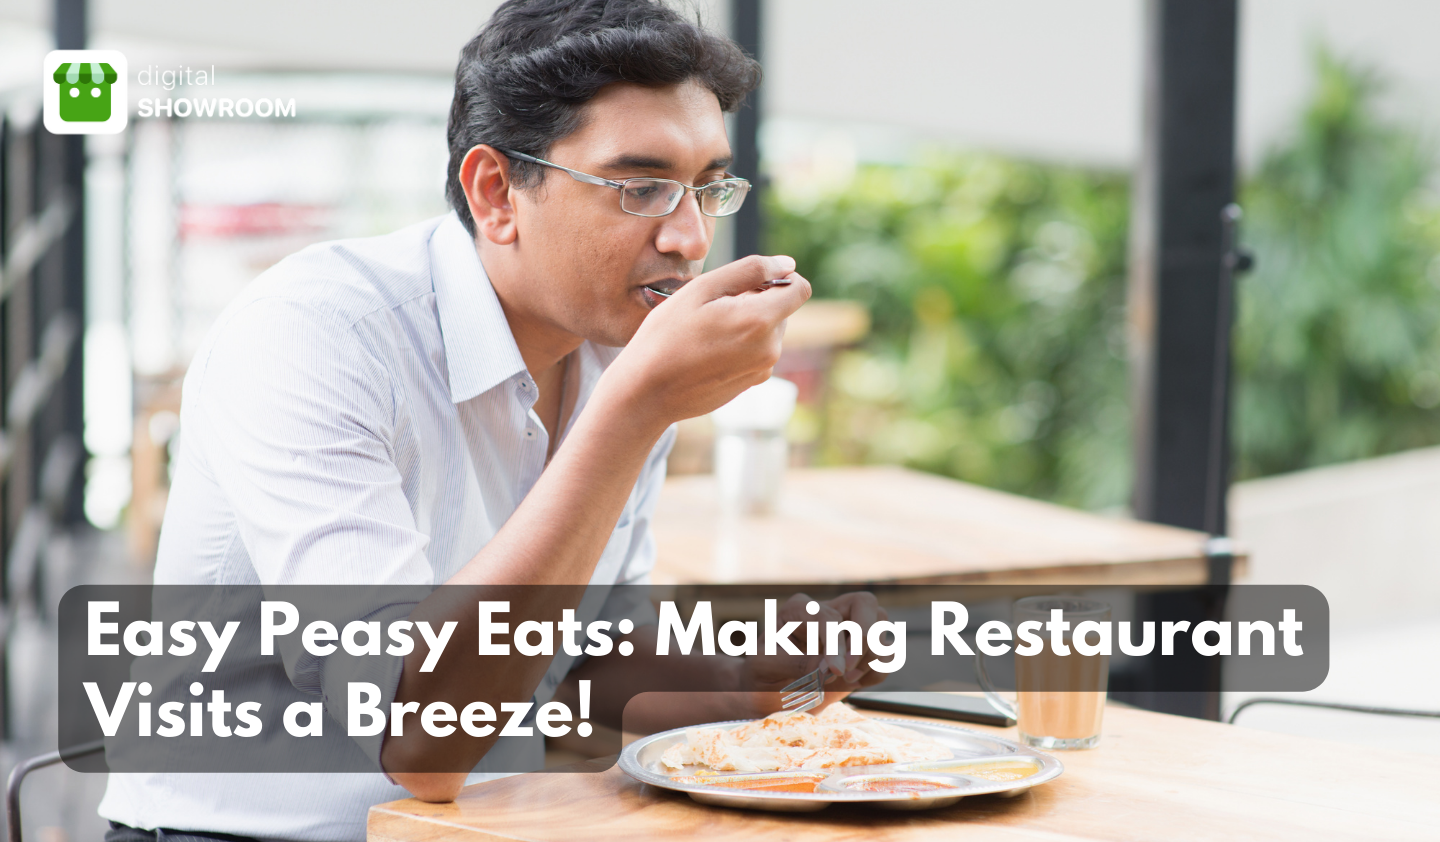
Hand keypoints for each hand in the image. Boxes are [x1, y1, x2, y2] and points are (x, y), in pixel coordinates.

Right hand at [602, 255, 810, 426]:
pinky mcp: (752, 383)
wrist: (647, 392)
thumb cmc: (666, 336)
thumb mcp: (701, 290)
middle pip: (780, 308)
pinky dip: (740, 343)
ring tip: (707, 331)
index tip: (748, 281)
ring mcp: (762, 370)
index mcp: (760, 321)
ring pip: (767, 329)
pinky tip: (707, 350)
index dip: (778, 276)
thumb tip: (788, 264)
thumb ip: (750, 270)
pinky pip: (756, 351)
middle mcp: (770, 349)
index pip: (799, 288)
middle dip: (756, 300)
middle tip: (712, 309)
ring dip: (746, 322)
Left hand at [741, 591, 889, 712]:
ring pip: (881, 626)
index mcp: (799, 609)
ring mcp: (848, 629)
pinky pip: (886, 654)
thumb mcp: (764, 667)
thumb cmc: (762, 674)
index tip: (835, 671)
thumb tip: (827, 666)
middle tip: (847, 670)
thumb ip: (793, 663)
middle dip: (864, 636)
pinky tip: (854, 683)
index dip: (835, 642)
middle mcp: (828, 612)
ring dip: (869, 656)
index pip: (827, 615)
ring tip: (844, 679)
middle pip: (865, 604)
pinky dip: (876, 671)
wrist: (770, 693)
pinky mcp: (862, 651)